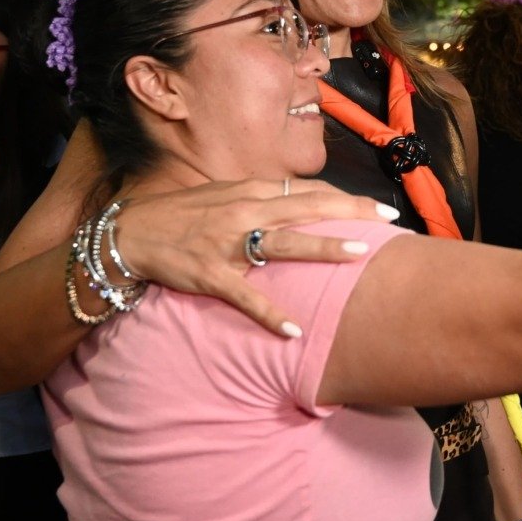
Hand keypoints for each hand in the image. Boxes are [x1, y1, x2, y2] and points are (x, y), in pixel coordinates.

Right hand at [116, 179, 395, 337]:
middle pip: (307, 208)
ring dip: (321, 248)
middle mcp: (244, 210)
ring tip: (358, 255)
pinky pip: (245, 296)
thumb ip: (265, 198)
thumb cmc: (185, 215)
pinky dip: (269, 313)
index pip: (308, 191)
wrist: (132, 233)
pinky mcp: (211, 274)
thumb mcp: (227, 195)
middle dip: (350, 212)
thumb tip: (305, 202)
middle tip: (388, 220)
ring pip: (283, 243)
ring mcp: (228, 242)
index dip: (346, 197)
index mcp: (251, 190)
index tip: (379, 207)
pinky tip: (294, 330)